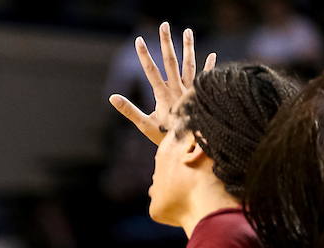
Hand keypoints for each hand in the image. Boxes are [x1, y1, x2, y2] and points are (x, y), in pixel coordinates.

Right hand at [109, 22, 215, 145]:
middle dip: (166, 42)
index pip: (151, 71)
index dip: (144, 55)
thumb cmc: (165, 137)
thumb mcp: (144, 125)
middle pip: (171, 61)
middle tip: (163, 25)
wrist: (189, 146)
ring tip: (187, 31)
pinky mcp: (199, 96)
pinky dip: (208, 67)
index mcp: (163, 95)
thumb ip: (129, 110)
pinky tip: (212, 55)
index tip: (139, 40)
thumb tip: (112, 98)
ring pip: (189, 65)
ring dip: (188, 47)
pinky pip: (205, 79)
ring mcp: (190, 91)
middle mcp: (177, 89)